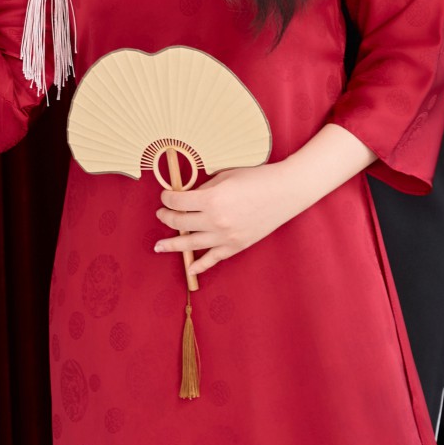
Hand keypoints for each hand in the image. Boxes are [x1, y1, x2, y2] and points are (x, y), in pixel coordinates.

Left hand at [153, 160, 304, 275]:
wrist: (284, 192)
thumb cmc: (256, 178)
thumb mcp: (225, 176)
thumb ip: (204, 188)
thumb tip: (187, 197)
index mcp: (211, 199)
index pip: (178, 202)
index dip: (167, 198)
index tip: (165, 196)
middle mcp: (215, 220)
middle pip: (180, 222)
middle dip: (167, 217)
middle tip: (162, 214)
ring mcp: (225, 236)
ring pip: (190, 243)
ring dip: (172, 244)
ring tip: (159, 246)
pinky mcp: (236, 246)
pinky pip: (213, 259)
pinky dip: (199, 265)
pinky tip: (188, 268)